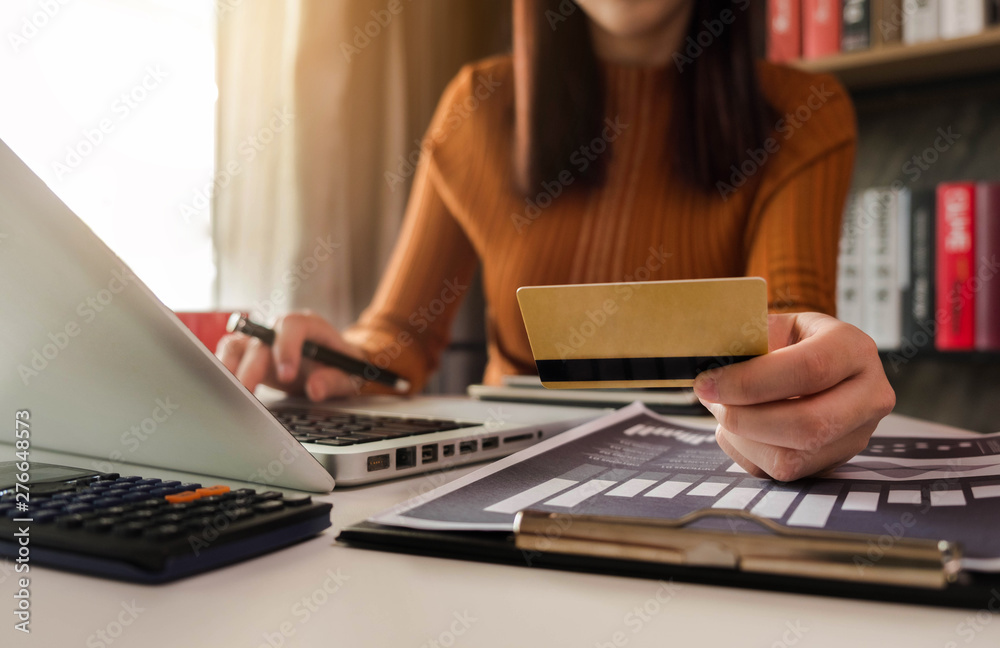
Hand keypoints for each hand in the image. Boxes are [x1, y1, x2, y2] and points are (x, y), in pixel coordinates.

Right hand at [216, 310, 363, 400]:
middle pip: (259, 340)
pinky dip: (223, 371)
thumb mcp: (347, 375)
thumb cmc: (340, 367)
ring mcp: (262, 340)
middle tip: (248, 394)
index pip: (292, 325)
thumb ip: (333, 381)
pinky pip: (229, 356)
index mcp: (309, 325)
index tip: (287, 376)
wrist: (333, 367)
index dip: (287, 348)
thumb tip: (315, 389)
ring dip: (229, 369)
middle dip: (252, 368)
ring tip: (227, 393)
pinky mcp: (249, 355)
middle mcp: (281, 329)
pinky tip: (222, 389)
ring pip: (237, 345)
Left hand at [693, 312, 894, 480]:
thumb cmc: (785, 343)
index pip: (809, 369)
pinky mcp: (835, 464)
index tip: (707, 382)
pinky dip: (747, 453)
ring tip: (724, 412)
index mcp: (853, 348)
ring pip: (791, 458)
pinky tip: (741, 429)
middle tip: (711, 401)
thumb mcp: (770, 327)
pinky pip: (781, 473)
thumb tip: (707, 366)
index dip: (751, 381)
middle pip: (807, 424)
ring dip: (742, 439)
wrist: (814, 363)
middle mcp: (869, 395)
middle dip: (744, 418)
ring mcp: (857, 436)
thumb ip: (742, 341)